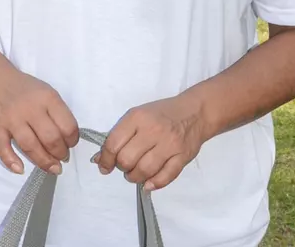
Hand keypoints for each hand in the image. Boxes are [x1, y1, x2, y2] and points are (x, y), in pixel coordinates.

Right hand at [0, 57, 79, 175]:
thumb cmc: (26, 89)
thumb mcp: (47, 92)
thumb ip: (57, 112)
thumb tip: (67, 138)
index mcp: (47, 98)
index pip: (66, 124)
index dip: (73, 139)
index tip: (71, 144)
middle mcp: (30, 109)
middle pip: (50, 138)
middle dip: (60, 153)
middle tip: (63, 159)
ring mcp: (11, 120)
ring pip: (30, 146)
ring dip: (43, 161)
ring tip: (52, 168)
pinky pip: (3, 149)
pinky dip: (11, 161)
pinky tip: (21, 169)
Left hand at [93, 94, 207, 190]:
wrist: (195, 111)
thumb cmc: (162, 113)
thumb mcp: (138, 116)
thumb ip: (119, 135)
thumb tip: (98, 159)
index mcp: (138, 117)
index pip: (113, 144)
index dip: (105, 159)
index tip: (104, 166)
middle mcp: (153, 130)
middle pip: (127, 160)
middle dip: (122, 168)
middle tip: (125, 166)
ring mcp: (169, 144)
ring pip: (144, 171)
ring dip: (135, 177)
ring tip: (136, 173)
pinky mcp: (182, 156)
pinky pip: (164, 178)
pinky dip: (153, 184)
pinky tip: (149, 182)